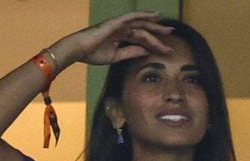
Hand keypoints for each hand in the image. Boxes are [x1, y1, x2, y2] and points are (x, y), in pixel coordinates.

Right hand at [59, 11, 173, 66]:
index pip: (142, 38)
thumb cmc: (92, 53)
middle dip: (158, 30)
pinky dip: (142, 15)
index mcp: (120, 36)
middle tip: (172, 32)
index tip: (167, 50)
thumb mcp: (116, 56)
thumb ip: (131, 52)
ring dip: (154, 24)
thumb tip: (146, 51)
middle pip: (143, 28)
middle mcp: (121, 28)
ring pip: (140, 23)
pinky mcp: (114, 23)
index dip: (155, 43)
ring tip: (167, 27)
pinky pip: (131, 18)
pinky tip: (153, 15)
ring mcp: (118, 24)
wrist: (77, 50)